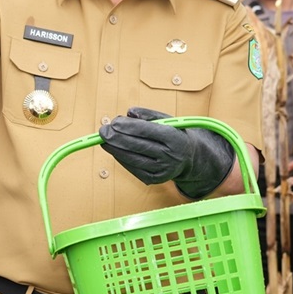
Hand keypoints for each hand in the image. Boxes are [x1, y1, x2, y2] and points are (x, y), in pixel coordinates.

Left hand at [99, 107, 234, 198]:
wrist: (190, 158)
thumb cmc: (174, 134)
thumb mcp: (166, 120)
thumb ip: (147, 114)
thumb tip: (128, 113)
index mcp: (174, 138)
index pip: (147, 131)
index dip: (128, 127)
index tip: (114, 122)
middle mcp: (170, 156)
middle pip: (138, 146)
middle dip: (117, 138)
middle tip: (103, 131)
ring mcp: (163, 170)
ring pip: (133, 159)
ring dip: (115, 149)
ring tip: (104, 141)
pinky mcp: (155, 180)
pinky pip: (134, 169)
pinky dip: (122, 159)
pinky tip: (114, 151)